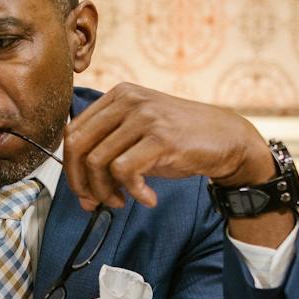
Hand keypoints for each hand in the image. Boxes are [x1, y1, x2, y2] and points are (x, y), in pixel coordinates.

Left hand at [62, 83, 273, 210]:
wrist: (227, 139)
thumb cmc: (180, 141)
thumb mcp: (139, 136)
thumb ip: (108, 151)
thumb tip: (80, 190)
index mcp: (118, 95)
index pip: (73, 131)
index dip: (70, 168)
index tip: (83, 192)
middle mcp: (128, 100)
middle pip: (78, 146)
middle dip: (81, 183)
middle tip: (95, 203)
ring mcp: (145, 117)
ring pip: (99, 161)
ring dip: (106, 192)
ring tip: (122, 202)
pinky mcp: (161, 137)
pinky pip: (125, 171)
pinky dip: (133, 192)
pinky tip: (147, 198)